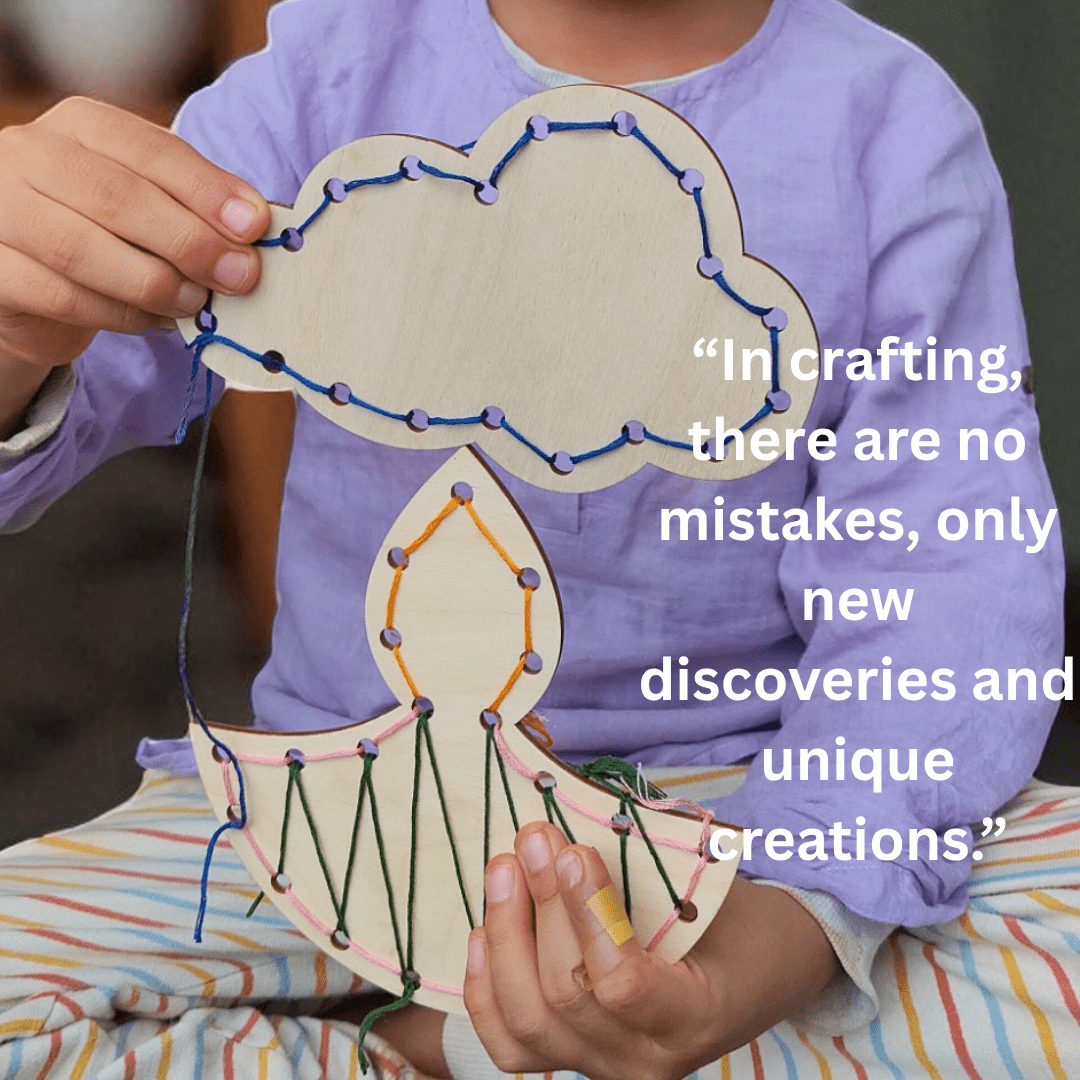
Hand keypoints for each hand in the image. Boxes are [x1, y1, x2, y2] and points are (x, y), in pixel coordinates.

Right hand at [0, 97, 269, 434]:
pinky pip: (65, 298)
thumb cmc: (110, 231)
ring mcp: (2, 211)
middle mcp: (31, 155)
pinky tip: (159, 321)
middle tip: (239, 275)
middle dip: (190, 241)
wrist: (38, 278)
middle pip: (115, 196)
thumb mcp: (154, 201)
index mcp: (82, 126)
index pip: (149, 149)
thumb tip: (255, 224)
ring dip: (156, 284)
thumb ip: (197, 205)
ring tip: (197, 303)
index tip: (254, 224)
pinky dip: (123, 315)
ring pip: (83, 251)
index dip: (206, 189)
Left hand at [464, 822, 837, 1079]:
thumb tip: (565, 834)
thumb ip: (644, 873)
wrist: (755, 973)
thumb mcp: (713, 894)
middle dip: (540, 906)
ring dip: (506, 935)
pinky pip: (512, 1043)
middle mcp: (643, 1061)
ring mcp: (603, 1067)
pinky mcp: (572, 1061)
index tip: (573, 851)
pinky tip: (480, 935)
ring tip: (503, 868)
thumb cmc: (738, 923)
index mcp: (692, 1019)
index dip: (587, 915)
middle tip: (533, 837)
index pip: (622, 985)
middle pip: (565, 994)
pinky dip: (485, 989)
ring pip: (528, 1020)